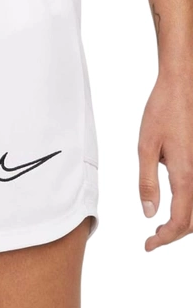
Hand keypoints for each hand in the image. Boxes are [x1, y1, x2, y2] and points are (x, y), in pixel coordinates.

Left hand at [139, 71, 192, 250]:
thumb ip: (147, 181)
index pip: (180, 221)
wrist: (182, 87)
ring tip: (162, 227)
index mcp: (185, 175)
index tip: (149, 245)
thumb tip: (149, 212)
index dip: (164, 238)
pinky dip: (191, 207)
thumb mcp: (145, 146)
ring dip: (184, 223)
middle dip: (174, 234)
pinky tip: (176, 205)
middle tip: (152, 239)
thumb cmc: (162, 112)